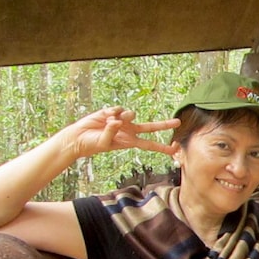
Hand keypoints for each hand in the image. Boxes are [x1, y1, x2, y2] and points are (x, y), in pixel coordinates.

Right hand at [64, 107, 179, 159]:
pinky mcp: (114, 112)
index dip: (161, 147)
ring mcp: (122, 120)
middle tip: (178, 122)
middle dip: (164, 124)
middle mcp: (129, 130)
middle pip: (151, 127)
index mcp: (130, 141)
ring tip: (109, 122)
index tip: (174, 149)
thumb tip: (118, 120)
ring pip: (131, 114)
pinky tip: (104, 117)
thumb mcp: (104, 143)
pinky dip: (111, 113)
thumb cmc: (92, 144)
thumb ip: (112, 132)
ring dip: (122, 117)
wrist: (80, 136)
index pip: (149, 144)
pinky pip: (118, 109)